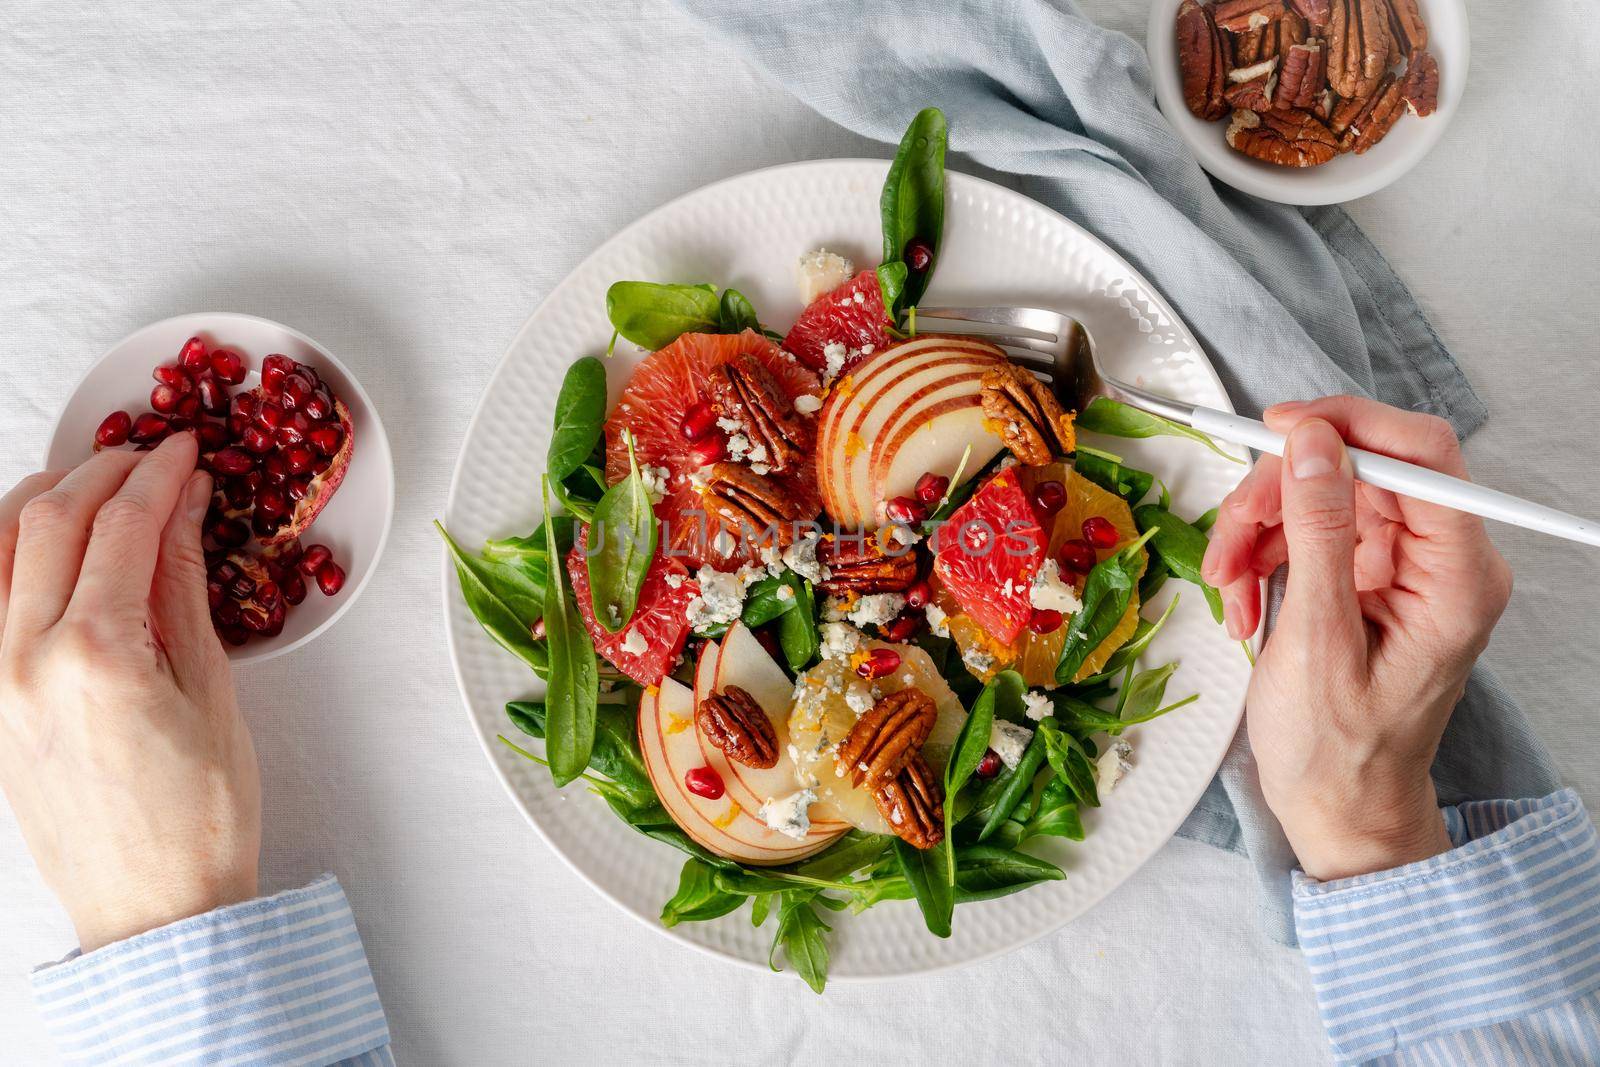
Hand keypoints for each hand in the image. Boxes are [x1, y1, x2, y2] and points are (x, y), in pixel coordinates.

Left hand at [0, 434, 259, 950]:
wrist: (154, 905)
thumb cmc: (198, 814)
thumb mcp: (211, 688)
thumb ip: (184, 585)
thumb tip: (184, 507)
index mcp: (96, 657)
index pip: (121, 527)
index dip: (158, 474)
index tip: (186, 450)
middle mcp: (24, 661)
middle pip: (49, 522)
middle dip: (101, 472)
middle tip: (148, 456)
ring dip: (41, 499)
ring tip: (90, 482)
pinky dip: (8, 554)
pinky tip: (43, 543)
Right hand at [1202, 397, 1511, 880]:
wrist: (1337, 804)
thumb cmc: (1337, 748)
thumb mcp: (1317, 638)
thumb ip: (1318, 532)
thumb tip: (1313, 443)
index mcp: (1457, 576)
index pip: (1421, 454)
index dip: (1347, 425)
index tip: (1277, 427)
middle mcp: (1439, 560)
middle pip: (1357, 468)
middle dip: (1280, 494)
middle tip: (1231, 535)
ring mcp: (1401, 564)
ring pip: (1321, 494)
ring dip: (1259, 529)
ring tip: (1228, 586)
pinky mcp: (1365, 573)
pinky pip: (1307, 529)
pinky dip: (1263, 555)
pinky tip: (1243, 599)